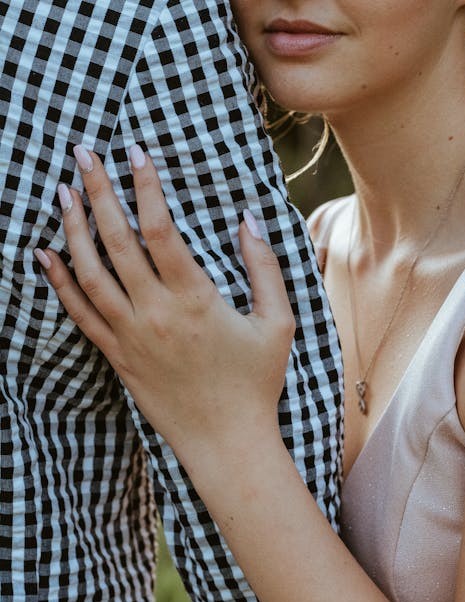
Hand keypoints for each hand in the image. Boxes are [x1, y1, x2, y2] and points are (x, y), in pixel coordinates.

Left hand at [39, 145, 294, 473]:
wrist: (226, 442)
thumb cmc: (256, 383)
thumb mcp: (276, 323)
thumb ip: (264, 268)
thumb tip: (248, 219)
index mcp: (195, 300)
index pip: (160, 229)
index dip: (145, 185)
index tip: (134, 151)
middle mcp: (155, 314)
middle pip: (116, 241)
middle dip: (98, 191)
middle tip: (82, 153)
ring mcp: (130, 337)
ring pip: (89, 273)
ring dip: (72, 229)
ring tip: (61, 192)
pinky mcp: (118, 358)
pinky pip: (81, 315)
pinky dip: (59, 283)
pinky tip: (44, 255)